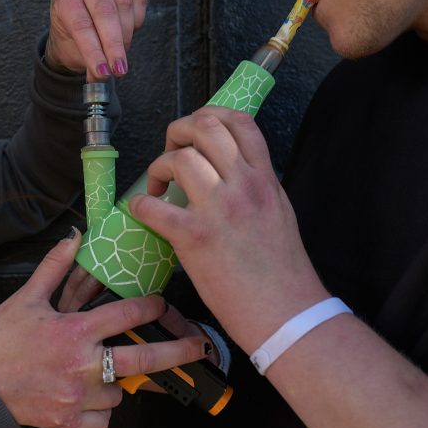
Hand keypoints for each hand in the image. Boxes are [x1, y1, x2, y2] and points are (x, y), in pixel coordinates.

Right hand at [0, 229, 207, 427]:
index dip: (150, 307)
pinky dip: (102, 411)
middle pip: (144, 360)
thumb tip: (72, 238)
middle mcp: (84, 365)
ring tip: (106, 371)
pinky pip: (104, 420)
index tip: (161, 304)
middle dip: (177, 352)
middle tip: (198, 348)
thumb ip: (54, 268)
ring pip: (121, 392)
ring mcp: (79, 397)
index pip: (127, 315)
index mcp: (76, 332)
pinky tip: (90, 397)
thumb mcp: (25, 298)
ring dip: (120, 382)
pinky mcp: (71, 422)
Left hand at [44, 0, 146, 81]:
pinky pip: (138, 1)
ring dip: (125, 37)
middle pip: (104, 11)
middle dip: (114, 45)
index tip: (103, 73)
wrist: (78, 26)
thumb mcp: (72, 52)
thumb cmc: (72, 41)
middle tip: (119, 70)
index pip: (80, 24)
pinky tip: (127, 34)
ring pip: (124, 5)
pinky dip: (136, 22)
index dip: (93, 51)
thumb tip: (102, 77)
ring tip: (119, 57)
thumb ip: (87, 63)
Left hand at [126, 107, 330, 353]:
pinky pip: (154, 205)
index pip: (240, 121)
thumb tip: (227, 170)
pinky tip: (144, 211)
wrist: (286, 313)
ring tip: (158, 186)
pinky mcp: (195, 237)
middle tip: (170, 151)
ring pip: (179, 158)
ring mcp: (220, 209)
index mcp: (265, 179)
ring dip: (159, 166)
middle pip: (206, 127)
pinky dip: (140, 204)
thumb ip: (255, 185)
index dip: (210, 114)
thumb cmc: (282, 271)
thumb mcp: (279, 211)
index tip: (194, 131)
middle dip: (178, 130)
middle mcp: (244, 186)